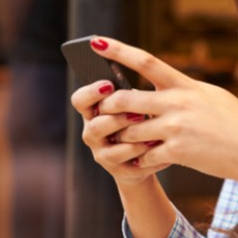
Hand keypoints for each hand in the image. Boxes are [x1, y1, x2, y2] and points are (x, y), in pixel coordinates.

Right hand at [70, 71, 169, 187]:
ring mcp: (102, 152)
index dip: (91, 93)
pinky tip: (157, 146)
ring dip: (129, 137)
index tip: (108, 85)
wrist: (147, 156)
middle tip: (138, 114)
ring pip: (109, 148)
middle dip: (116, 119)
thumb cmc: (141, 121)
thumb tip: (139, 67)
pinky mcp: (116, 169)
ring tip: (151, 133)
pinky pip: (126, 164)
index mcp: (94, 111)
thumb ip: (131, 93)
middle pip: (95, 126)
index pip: (80, 100)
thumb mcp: (136, 103)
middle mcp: (92, 132)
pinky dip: (141, 154)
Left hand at [73, 37, 237, 185]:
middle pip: (126, 99)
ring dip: (122, 138)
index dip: (118, 51)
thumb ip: (182, 90)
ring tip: (122, 142)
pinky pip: (146, 157)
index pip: (146, 61)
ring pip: (130, 131)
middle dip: (107, 106)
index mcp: (184, 85)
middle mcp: (177, 103)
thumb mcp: (209, 96)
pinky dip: (141, 161)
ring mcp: (176, 128)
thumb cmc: (234, 122)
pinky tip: (144, 162)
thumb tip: (159, 84)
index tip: (95, 42)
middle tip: (100, 110)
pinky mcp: (178, 152)